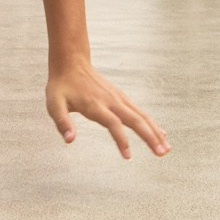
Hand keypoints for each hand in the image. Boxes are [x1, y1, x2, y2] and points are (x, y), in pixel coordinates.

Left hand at [44, 61, 168, 158]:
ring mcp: (118, 98)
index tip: (128, 156)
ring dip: (155, 131)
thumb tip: (69, 140)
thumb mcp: (54, 104)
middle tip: (162, 153)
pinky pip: (140, 111)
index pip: (113, 123)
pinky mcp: (121, 97)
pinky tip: (160, 133)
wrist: (71, 63)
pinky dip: (151, 123)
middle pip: (135, 120)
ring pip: (141, 116)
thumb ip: (62, 122)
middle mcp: (111, 101)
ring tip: (166, 148)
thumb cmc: (61, 86)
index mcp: (95, 105)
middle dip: (150, 137)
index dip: (121, 140)